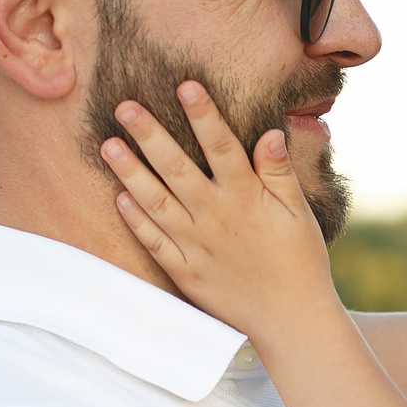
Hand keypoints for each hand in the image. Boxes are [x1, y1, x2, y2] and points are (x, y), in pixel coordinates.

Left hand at [101, 81, 343, 344]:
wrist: (290, 320)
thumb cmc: (300, 262)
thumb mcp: (299, 214)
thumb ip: (279, 173)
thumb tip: (269, 134)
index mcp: (247, 198)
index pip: (221, 147)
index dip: (203, 114)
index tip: (185, 85)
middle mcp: (216, 217)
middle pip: (177, 168)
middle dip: (149, 135)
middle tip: (124, 107)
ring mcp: (196, 246)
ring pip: (156, 202)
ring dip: (130, 173)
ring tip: (107, 146)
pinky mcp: (185, 272)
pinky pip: (154, 243)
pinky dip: (136, 221)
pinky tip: (119, 198)